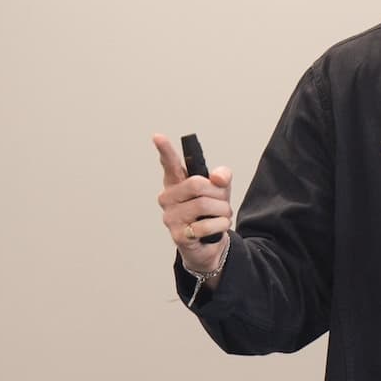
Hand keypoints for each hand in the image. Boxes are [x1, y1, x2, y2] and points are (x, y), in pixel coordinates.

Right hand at [153, 133, 233, 271]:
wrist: (210, 244)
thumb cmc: (210, 212)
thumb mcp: (220, 191)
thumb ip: (221, 177)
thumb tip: (217, 177)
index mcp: (176, 183)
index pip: (170, 164)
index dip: (165, 150)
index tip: (158, 136)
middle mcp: (168, 198)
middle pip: (198, 184)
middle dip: (218, 194)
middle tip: (221, 202)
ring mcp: (170, 217)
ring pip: (204, 205)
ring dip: (222, 211)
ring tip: (220, 217)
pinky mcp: (178, 235)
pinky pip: (206, 225)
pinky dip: (220, 226)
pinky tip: (216, 229)